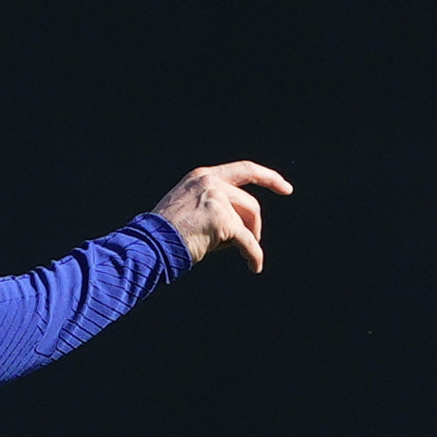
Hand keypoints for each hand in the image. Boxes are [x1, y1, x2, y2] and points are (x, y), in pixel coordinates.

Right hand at [152, 161, 292, 273]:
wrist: (150, 243)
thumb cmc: (166, 233)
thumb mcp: (189, 207)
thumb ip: (215, 206)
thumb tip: (245, 227)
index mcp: (203, 176)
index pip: (244, 170)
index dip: (268, 177)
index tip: (286, 188)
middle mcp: (210, 183)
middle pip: (250, 203)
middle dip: (254, 225)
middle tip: (250, 242)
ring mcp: (216, 199)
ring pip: (250, 221)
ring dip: (251, 239)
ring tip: (244, 253)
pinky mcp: (221, 220)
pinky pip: (247, 241)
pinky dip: (254, 255)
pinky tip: (255, 266)